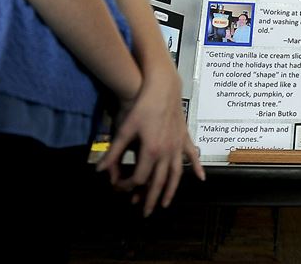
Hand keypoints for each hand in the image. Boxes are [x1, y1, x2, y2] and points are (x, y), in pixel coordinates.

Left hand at [98, 66, 203, 215]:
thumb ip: (113, 152)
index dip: (126, 186)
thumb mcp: (124, 129)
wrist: (163, 88)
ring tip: (166, 203)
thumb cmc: (142, 107)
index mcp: (151, 151)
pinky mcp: (184, 138)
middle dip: (151, 198)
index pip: (139, 177)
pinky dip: (196, 168)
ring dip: (171, 190)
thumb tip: (99, 170)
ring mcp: (178, 145)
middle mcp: (167, 152)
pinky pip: (191, 156)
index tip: (117, 187)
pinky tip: (201, 178)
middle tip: (146, 212)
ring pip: (176, 174)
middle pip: (159, 182)